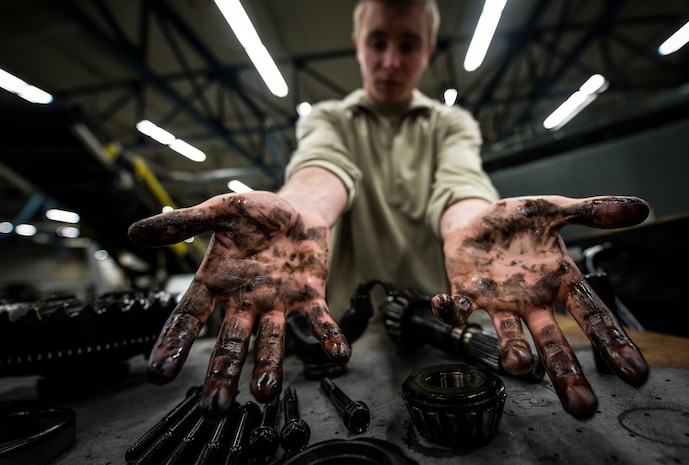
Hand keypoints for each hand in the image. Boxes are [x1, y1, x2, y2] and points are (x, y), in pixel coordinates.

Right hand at [128, 192, 349, 420]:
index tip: (158, 373)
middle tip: (214, 409)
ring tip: (265, 392)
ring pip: (271, 340)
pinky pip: (319, 320)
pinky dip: (328, 336)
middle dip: (222, 374)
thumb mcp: (220, 211)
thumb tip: (135, 231)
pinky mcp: (309, 296)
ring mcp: (278, 302)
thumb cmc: (255, 214)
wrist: (296, 209)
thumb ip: (185, 221)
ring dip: (269, 365)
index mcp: (217, 281)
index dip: (174, 342)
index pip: (190, 317)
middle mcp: (245, 300)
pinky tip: (337, 354)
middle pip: (230, 343)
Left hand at [432, 195, 649, 419]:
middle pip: (554, 340)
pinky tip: (445, 307)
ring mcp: (499, 300)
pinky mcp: (466, 292)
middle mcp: (532, 299)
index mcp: (559, 281)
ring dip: (512, 349)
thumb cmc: (517, 222)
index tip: (634, 373)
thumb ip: (592, 210)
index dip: (613, 341)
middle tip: (582, 406)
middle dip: (566, 371)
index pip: (593, 314)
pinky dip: (449, 311)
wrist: (476, 221)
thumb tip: (640, 207)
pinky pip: (458, 308)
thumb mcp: (555, 209)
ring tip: (518, 365)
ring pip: (509, 333)